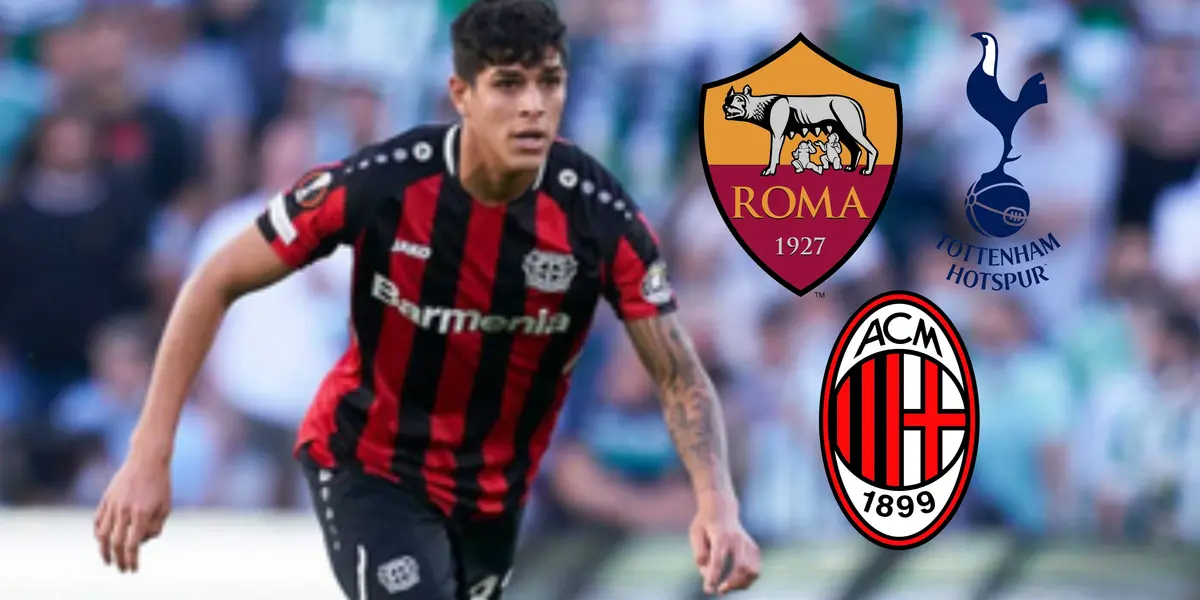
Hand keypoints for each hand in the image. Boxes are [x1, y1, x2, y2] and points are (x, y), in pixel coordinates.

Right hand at [93, 451, 172, 572]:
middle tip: (121, 569)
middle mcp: (124, 510)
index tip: (133, 569)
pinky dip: (98, 533)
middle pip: (115, 543)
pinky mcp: (106, 498)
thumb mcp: (165, 506)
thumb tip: (143, 541)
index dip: (132, 559)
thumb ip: (155, 526)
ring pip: (102, 534)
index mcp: (142, 513)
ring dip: (103, 550)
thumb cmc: (160, 484)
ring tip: (108, 560)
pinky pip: (97, 520)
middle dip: (118, 559)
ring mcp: (113, 504)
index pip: (133, 544)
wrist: (147, 459)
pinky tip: (102, 540)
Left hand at [689, 496, 760, 594]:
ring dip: (741, 584)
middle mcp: (737, 540)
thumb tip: (706, 573)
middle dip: (732, 583)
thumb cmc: (705, 524)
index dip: (714, 577)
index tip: (709, 590)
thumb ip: (699, 553)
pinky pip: (755, 570)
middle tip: (720, 590)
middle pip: (741, 567)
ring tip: (727, 586)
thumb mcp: (696, 534)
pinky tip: (735, 582)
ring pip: (753, 571)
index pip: (718, 560)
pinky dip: (747, 580)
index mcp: (720, 536)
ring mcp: (748, 544)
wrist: (722, 509)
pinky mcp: (754, 549)